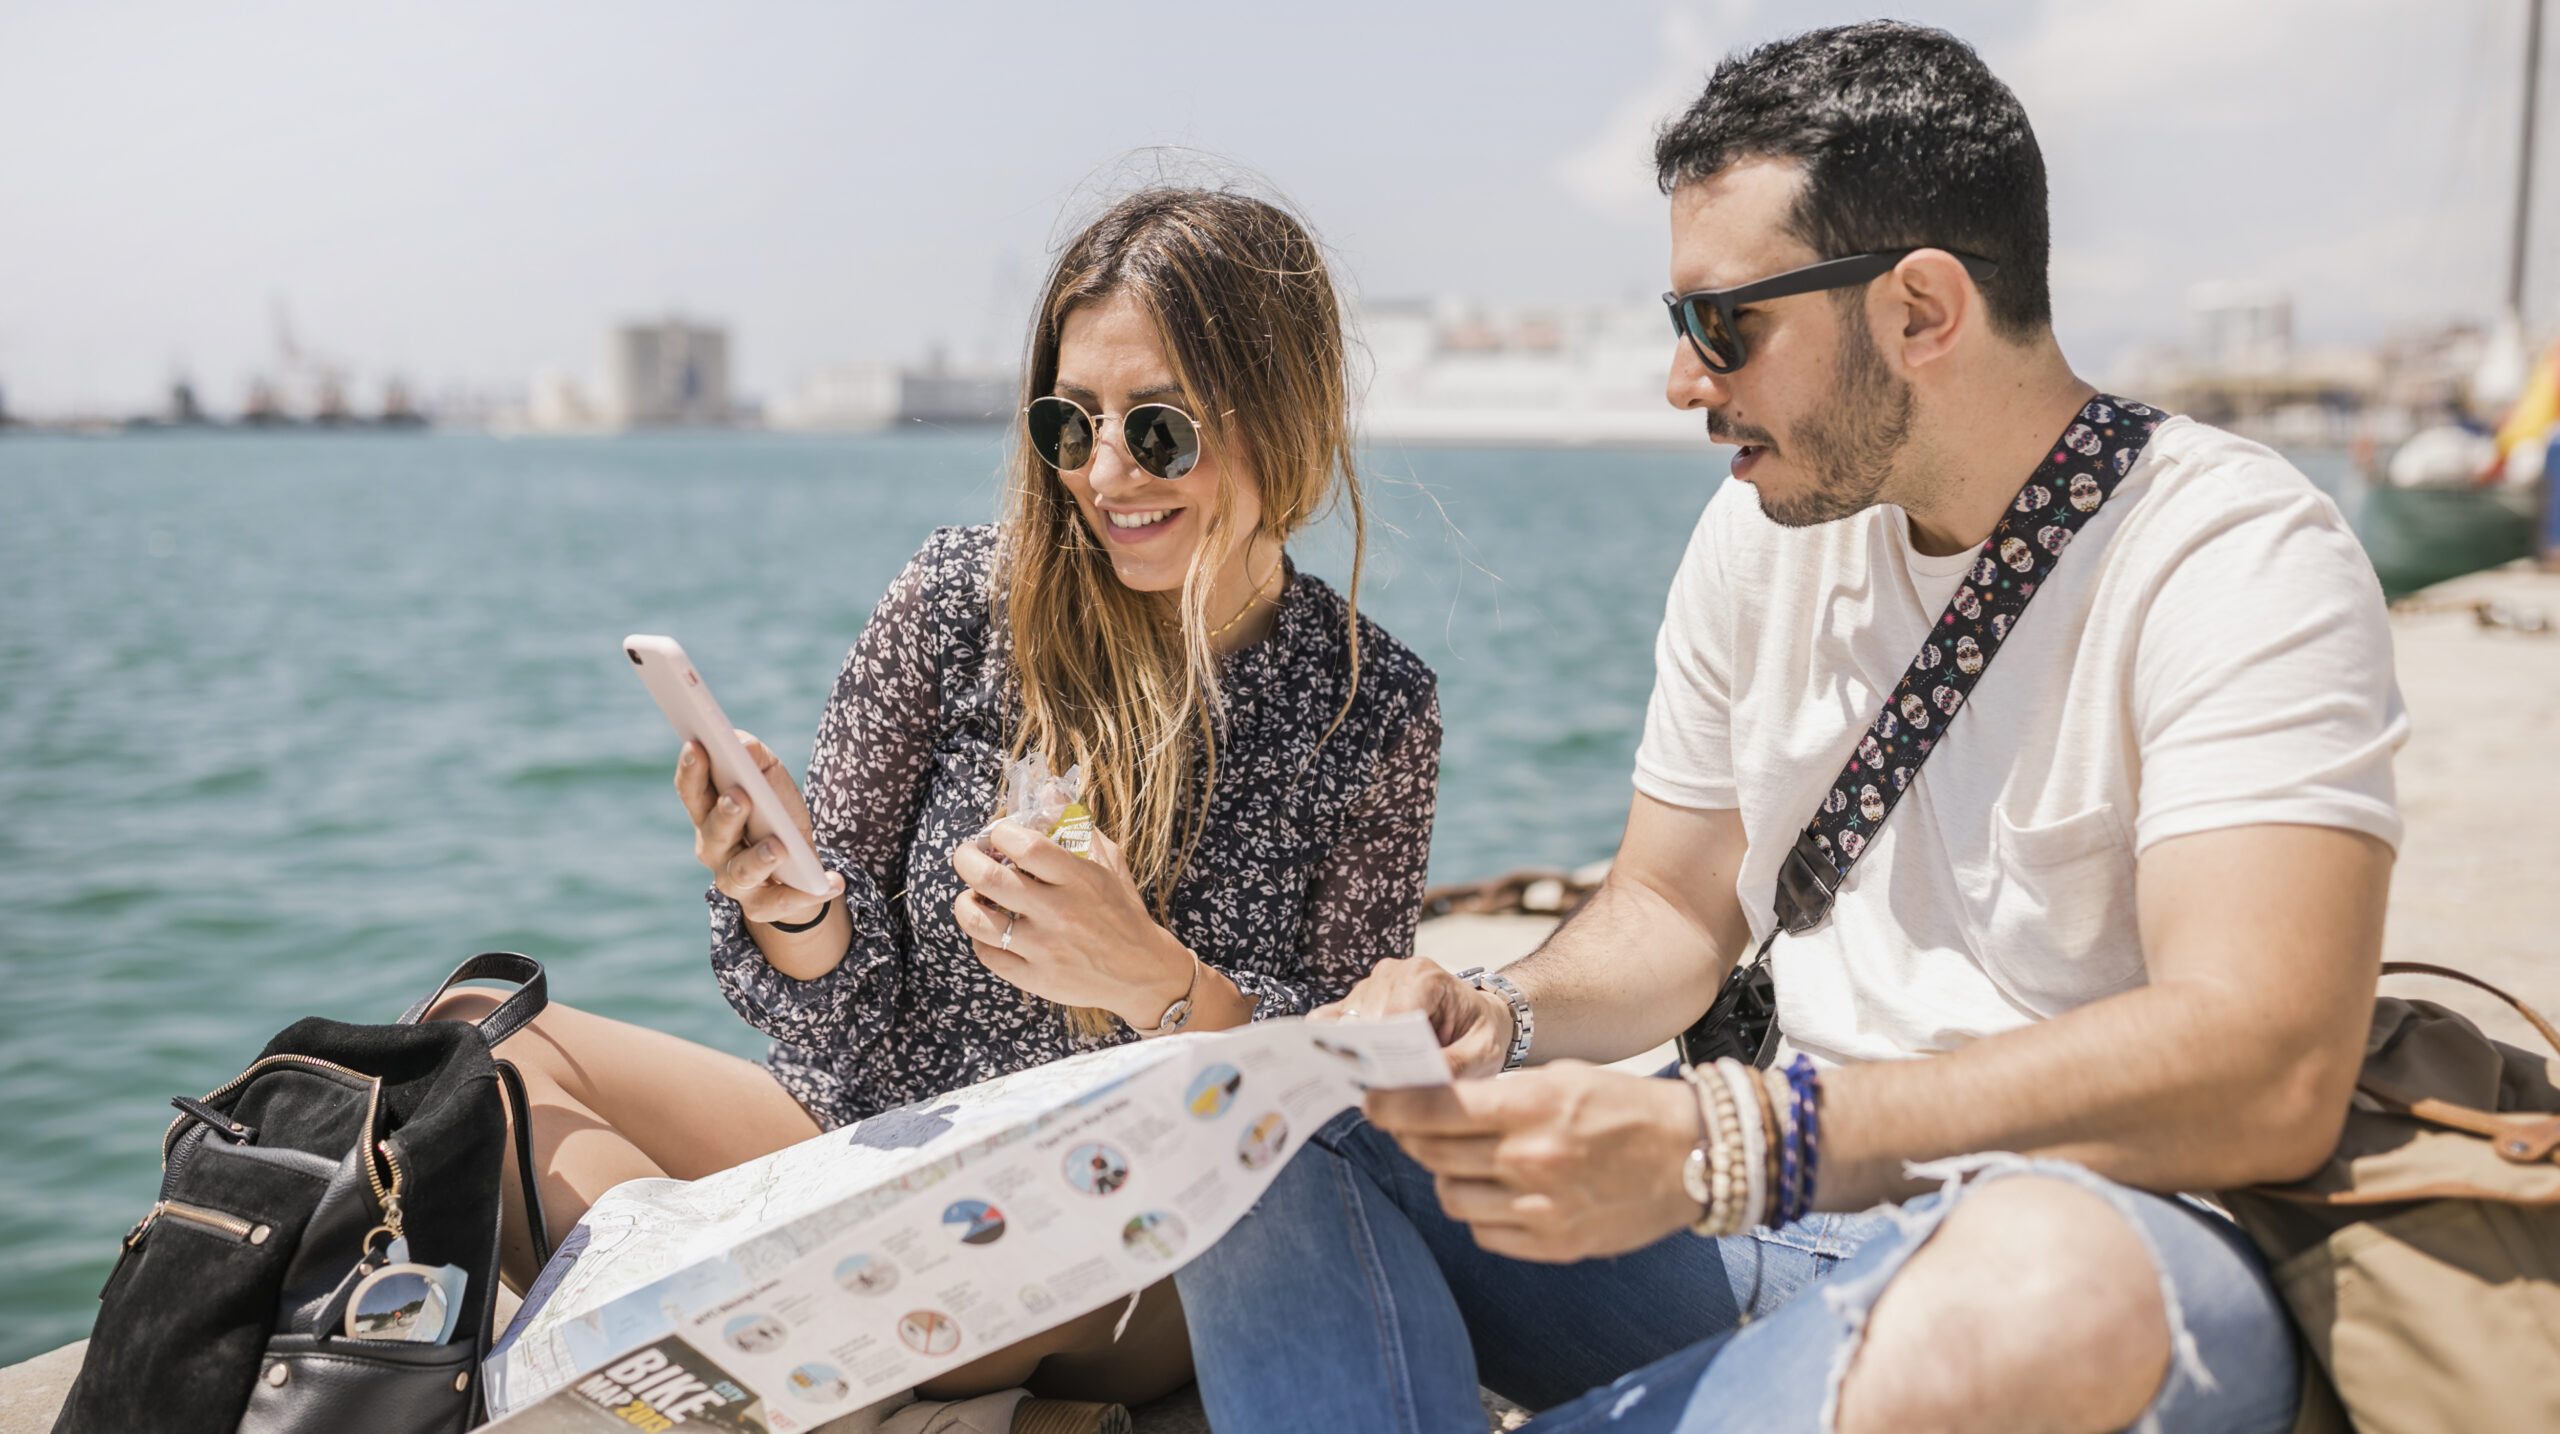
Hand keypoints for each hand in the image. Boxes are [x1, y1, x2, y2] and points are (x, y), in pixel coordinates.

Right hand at [674, 733, 842, 927]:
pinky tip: (832, 883)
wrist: (799, 865)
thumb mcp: (771, 778)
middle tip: (740, 796)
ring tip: (779, 847)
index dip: (692, 770)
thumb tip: (744, 744)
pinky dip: (804, 895)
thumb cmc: (776, 813)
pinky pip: (780, 903)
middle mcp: (713, 849)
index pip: (692, 793)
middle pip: (713, 833)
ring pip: (740, 873)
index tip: (697, 745)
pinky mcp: (761, 907)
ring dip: (759, 859)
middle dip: (725, 814)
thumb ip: (756, 759)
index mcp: (708, 814)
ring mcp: (734, 881)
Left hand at [949, 824, 1192, 1027]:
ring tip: (974, 895)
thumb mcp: (1109, 863)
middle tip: (969, 857)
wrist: (1143, 973)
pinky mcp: (1036, 978)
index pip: (1023, 845)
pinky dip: (980, 938)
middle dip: (966, 859)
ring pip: (978, 921)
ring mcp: (1045, 948)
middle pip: (989, 878)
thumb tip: (1048, 789)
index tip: (998, 836)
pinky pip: (988, 955)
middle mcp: (1059, 912)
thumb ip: (1077, 825)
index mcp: (1078, 878)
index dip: (999, 833)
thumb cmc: (1122, 912)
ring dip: (965, 902)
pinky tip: (990, 929)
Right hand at [1313, 956, 1514, 1079]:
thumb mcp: (1482, 1054)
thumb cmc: (1480, 1033)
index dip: (1387, 1052)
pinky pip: (1329, 1020)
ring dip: (1356, 1054)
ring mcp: (1370, 984)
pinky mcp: (1356, 999)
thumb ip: (1453, 1068)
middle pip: (1364, 1021)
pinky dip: (1334, 1044)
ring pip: (1344, 1024)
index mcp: (1424, 976)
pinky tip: (1346, 1067)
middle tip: (1384, 1090)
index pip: (1392, 1016)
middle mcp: (1391, 972)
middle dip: (1371, 1057)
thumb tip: (1414, 1088)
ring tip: (1373, 1079)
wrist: (1480, 1016)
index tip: (1390, 1083)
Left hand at [1366, 1064, 1702, 1262]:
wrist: (1695, 1157)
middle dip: (1412, 1137)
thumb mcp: (1563, 1078)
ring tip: (1465, 1160)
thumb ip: (1499, 1095)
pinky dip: (1480, 1212)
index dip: (1393, 1106)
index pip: (1436, 1110)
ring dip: (1446, 1176)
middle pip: (1434, 1153)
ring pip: (1452, 1197)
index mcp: (1533, 1107)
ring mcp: (1542, 1208)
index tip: (1373, 1101)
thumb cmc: (1625, 1107)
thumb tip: (1432, 1103)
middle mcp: (1532, 1159)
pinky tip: (1499, 1192)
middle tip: (1409, 1126)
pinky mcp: (1554, 1245)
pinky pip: (1485, 1232)